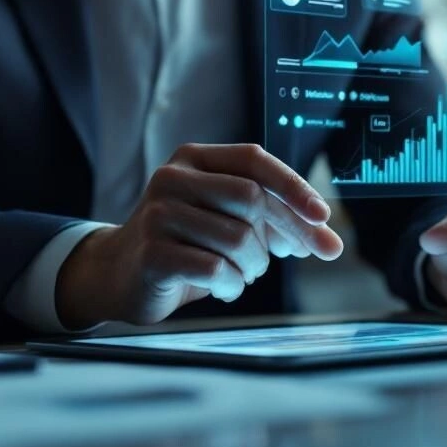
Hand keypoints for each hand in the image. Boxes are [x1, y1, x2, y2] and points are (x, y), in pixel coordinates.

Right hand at [56, 144, 343, 327]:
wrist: (120, 273)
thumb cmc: (184, 243)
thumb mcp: (225, 219)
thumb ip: (271, 218)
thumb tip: (326, 238)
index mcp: (194, 158)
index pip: (254, 159)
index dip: (294, 186)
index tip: (323, 217)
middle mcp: (173, 178)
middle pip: (252, 198)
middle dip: (283, 233)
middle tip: (285, 258)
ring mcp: (158, 214)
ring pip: (238, 238)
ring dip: (254, 266)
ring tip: (244, 274)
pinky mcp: (152, 252)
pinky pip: (216, 269)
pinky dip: (232, 285)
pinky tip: (225, 287)